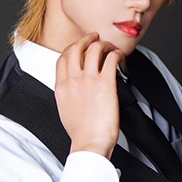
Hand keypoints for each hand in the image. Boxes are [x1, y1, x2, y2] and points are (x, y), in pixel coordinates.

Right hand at [55, 32, 122, 158]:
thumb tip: (74, 89)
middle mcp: (73, 80)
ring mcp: (89, 80)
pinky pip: (111, 59)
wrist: (89, 143)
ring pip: (93, 48)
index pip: (62, 58)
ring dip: (103, 44)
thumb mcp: (65, 110)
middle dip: (86, 39)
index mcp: (61, 87)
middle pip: (76, 48)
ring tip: (110, 47)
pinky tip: (120, 57)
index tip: (79, 47)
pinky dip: (116, 54)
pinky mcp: (106, 84)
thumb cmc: (81, 133)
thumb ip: (67, 94)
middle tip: (95, 38)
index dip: (72, 48)